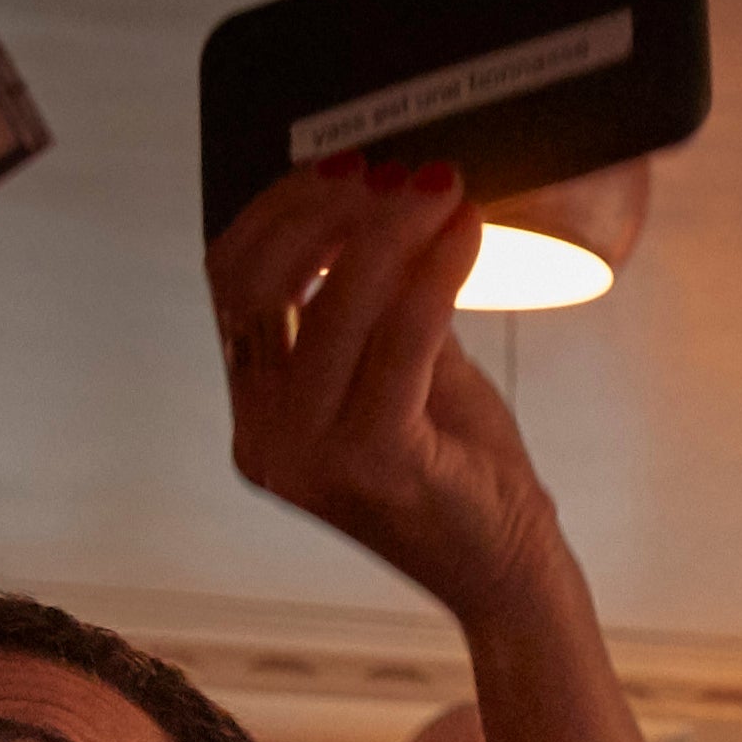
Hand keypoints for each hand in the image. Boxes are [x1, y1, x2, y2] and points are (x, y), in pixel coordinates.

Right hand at [208, 162, 562, 625]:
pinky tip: (465, 232)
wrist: (509, 576)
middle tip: (398, 170)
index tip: (341, 164)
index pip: (231, 280)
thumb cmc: (460, 472)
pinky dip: (436, 272)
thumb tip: (375, 193)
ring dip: (392, 229)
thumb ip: (372, 298)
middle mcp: (265, 438)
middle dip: (330, 207)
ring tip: (444, 190)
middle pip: (263, 280)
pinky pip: (401, 336)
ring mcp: (311, 456)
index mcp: (256, 413)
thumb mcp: (400, 368)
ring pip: (333, 301)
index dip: (280, 208)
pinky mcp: (376, 460)